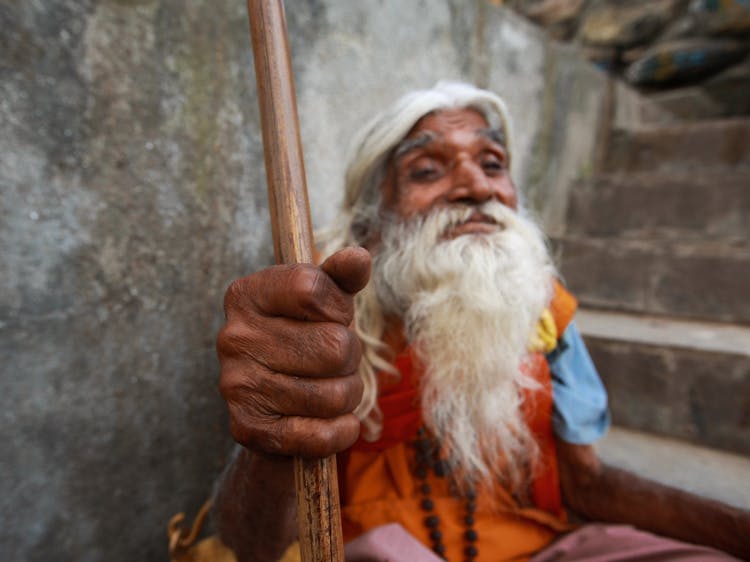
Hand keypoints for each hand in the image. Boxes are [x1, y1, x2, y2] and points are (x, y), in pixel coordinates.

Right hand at [217, 246, 370, 457]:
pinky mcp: (248, 428)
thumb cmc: (305, 339)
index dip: (339, 307)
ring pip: (334, 394)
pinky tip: (334, 422)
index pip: (312, 288)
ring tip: (331, 388)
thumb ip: (340, 277)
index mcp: (247, 294)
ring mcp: (237, 385)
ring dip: (348, 395)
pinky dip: (341, 431)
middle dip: (350, 357)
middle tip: (336, 361)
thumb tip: (359, 258)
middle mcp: (233, 337)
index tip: (333, 317)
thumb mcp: (323, 301)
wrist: (274, 404)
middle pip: (334, 346)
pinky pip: (321, 435)